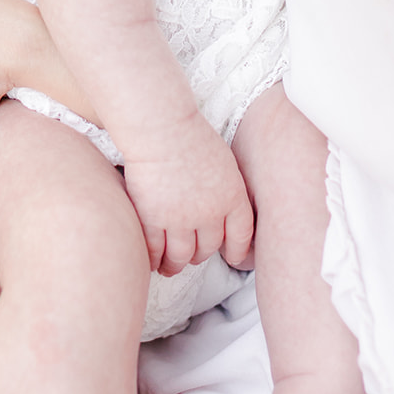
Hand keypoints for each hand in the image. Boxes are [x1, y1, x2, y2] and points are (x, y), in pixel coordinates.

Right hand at [122, 112, 253, 276]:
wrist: (161, 127)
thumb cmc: (190, 134)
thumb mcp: (224, 161)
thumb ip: (226, 189)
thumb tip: (223, 207)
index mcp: (232, 197)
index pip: (241, 236)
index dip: (236, 251)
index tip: (231, 258)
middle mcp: (210, 214)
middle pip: (208, 249)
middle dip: (200, 255)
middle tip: (192, 256)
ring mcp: (180, 220)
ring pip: (181, 257)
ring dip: (175, 265)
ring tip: (169, 266)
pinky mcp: (152, 220)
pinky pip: (154, 251)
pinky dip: (153, 259)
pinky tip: (152, 259)